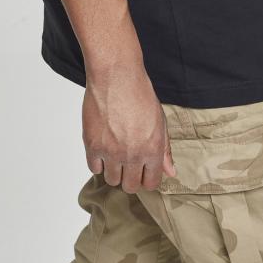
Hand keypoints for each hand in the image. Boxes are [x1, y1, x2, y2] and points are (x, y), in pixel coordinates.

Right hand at [83, 64, 176, 192]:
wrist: (116, 76)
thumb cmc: (139, 93)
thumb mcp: (160, 120)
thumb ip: (165, 149)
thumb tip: (170, 172)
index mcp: (152, 149)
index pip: (151, 183)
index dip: (148, 178)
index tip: (144, 172)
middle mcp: (133, 155)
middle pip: (131, 186)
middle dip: (131, 177)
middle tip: (128, 162)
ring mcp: (111, 152)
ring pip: (112, 180)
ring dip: (114, 170)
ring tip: (115, 152)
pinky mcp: (92, 145)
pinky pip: (94, 168)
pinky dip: (98, 161)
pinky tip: (103, 147)